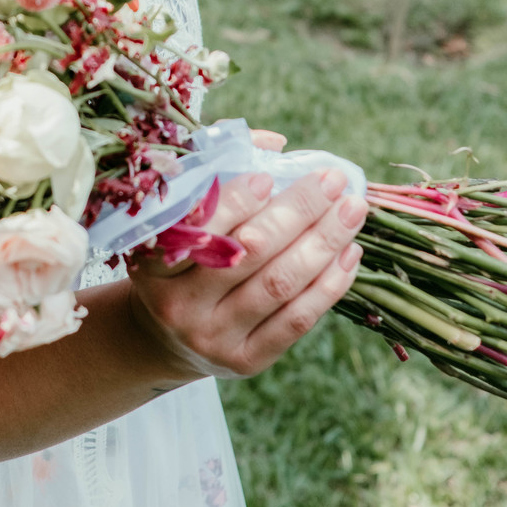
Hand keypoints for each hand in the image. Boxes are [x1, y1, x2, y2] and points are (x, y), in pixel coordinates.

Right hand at [125, 167, 365, 382]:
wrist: (162, 336)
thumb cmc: (181, 260)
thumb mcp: (178, 223)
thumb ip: (215, 177)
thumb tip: (274, 144)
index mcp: (154, 265)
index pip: (200, 230)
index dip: (237, 201)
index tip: (270, 174)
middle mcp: (179, 306)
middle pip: (250, 253)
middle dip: (299, 211)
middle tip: (334, 181)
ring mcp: (213, 338)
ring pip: (280, 284)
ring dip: (324, 242)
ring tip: (352, 210)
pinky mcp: (245, 362)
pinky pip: (297, 321)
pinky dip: (330, 285)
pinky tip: (349, 253)